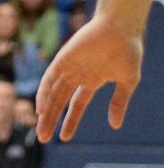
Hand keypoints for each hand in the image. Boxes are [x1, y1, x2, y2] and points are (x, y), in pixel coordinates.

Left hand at [36, 12, 143, 141]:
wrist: (122, 28)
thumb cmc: (127, 52)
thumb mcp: (127, 83)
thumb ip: (119, 103)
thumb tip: (115, 126)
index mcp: (91, 81)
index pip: (76, 105)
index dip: (70, 122)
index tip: (64, 138)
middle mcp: (77, 76)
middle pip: (59, 102)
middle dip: (51, 120)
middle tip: (43, 138)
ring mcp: (69, 67)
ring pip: (52, 93)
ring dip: (45, 111)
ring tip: (40, 129)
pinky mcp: (63, 58)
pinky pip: (50, 78)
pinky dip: (43, 92)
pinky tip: (40, 107)